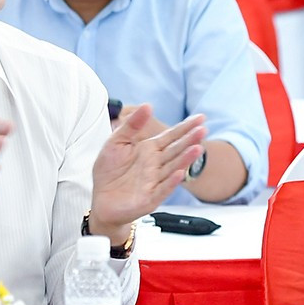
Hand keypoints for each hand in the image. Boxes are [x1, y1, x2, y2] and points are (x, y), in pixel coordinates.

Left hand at [90, 104, 204, 238]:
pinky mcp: (150, 198)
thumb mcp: (116, 142)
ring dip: (185, 159)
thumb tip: (148, 105)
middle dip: (190, 140)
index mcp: (149, 150)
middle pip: (176, 150)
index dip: (185, 127)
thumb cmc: (108, 171)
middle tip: (203, 130)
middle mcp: (155, 165)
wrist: (100, 199)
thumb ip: (131, 124)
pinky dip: (171, 182)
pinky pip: (162, 189)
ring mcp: (154, 181)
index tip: (200, 118)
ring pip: (173, 168)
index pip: (171, 136)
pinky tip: (179, 173)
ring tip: (197, 148)